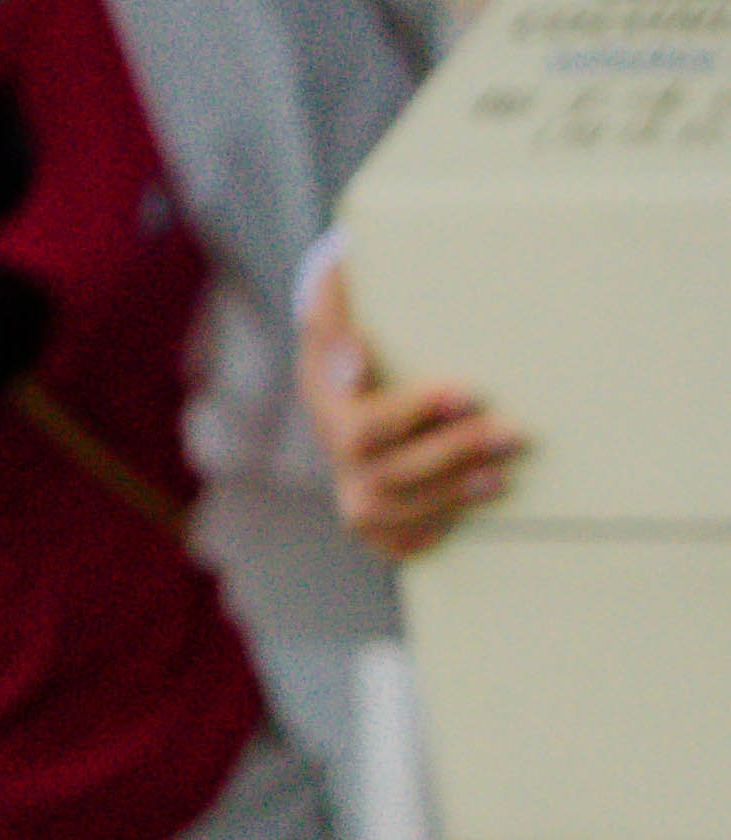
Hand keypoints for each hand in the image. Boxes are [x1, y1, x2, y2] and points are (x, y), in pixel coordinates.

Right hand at [302, 263, 525, 563]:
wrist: (347, 362)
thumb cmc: (361, 320)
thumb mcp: (344, 298)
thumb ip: (337, 306)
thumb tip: (355, 354)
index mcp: (325, 393)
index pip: (362, 420)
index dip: (416, 413)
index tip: (470, 393)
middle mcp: (329, 444)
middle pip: (381, 470)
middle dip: (452, 452)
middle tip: (514, 434)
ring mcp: (345, 480)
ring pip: (381, 509)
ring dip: (446, 495)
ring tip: (501, 477)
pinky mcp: (366, 512)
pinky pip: (386, 541)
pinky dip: (422, 535)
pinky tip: (461, 518)